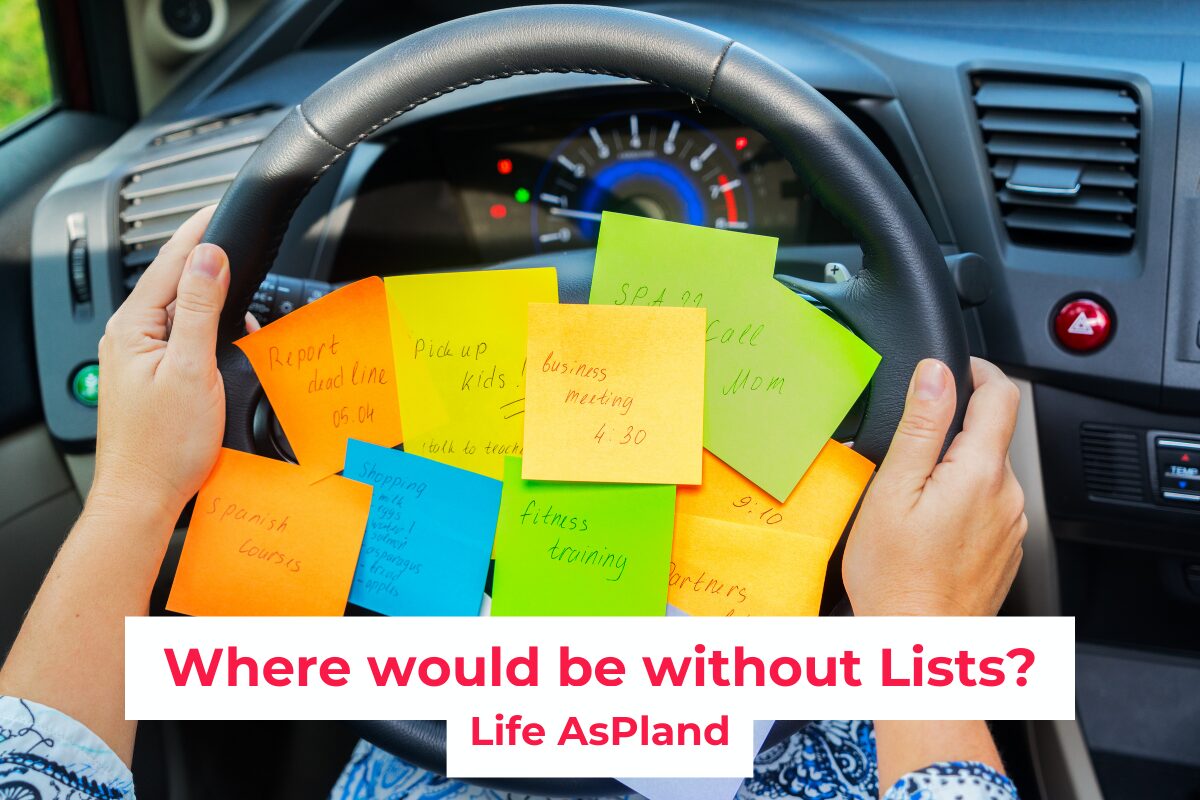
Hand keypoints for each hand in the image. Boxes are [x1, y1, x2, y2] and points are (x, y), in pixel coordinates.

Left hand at [91, 206, 254, 522]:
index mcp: (134, 327)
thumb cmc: (164, 447)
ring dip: (211, 299)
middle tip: (240, 244)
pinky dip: (205, 328)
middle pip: (174, 282)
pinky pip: (180, 335)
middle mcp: (129, 337)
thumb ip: (199, 309)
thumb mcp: (191, 369)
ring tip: (241, 299)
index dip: (197, 232)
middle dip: (208, 263)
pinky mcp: (150, 376)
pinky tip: (225, 338)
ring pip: (179, 310)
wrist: (144, 496)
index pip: (169, 262)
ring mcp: (137, 357)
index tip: (217, 207)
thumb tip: (208, 257)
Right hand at [843, 357, 1026, 615]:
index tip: (954, 367)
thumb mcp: (893, 490)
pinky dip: (960, 502)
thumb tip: (935, 373)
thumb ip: (920, 426)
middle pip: (990, 435)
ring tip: (909, 498)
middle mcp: (1007, 495)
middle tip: (905, 452)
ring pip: (986, 473)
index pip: (1001, 394)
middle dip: (952, 430)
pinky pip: (987, 506)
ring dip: (954, 470)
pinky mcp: (1004, 549)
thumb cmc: (896, 577)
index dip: (978, 369)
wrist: (918, 644)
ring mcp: (1010, 525)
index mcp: (981, 472)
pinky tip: (926, 528)